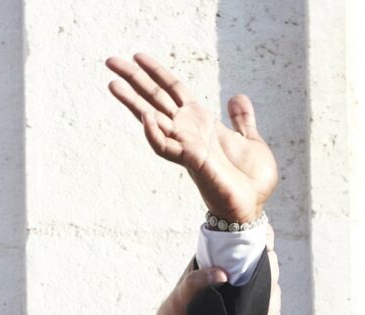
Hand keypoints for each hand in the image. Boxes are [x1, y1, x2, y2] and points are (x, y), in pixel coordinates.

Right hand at [106, 52, 276, 224]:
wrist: (254, 207)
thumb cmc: (251, 181)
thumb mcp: (251, 141)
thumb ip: (242, 120)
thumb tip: (236, 96)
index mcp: (202, 123)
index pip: (174, 91)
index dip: (157, 72)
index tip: (137, 56)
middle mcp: (188, 132)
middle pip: (155, 99)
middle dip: (134, 80)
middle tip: (110, 61)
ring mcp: (187, 146)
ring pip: (152, 120)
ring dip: (132, 102)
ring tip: (113, 84)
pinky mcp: (192, 162)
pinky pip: (167, 147)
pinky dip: (154, 133)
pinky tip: (145, 117)